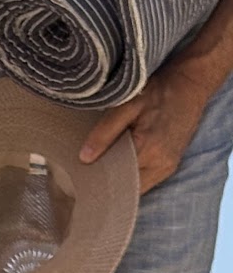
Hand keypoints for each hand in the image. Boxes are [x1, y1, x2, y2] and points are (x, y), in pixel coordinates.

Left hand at [80, 69, 209, 193]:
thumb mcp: (129, 104)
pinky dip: (131, 177)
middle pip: (125, 188)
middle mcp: (160, 165)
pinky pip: (145, 182)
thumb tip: (84, 158)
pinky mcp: (170, 167)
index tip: (81, 178)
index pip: (115, 179)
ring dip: (120, 182)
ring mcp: (167, 168)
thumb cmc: (159, 91)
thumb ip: (106, 131)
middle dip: (107, 183)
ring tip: (104, 170)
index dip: (98, 180)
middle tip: (88, 176)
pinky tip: (121, 167)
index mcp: (148, 150)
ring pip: (135, 188)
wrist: (191, 84)